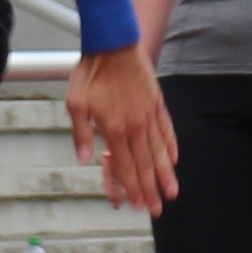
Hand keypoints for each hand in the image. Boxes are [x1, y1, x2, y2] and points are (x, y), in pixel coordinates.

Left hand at [72, 43, 177, 214]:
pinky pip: (166, 129)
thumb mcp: (76, 102)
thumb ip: (82, 133)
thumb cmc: (92, 71)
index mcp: (114, 128)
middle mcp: (135, 126)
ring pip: (160, 151)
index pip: (125, 166)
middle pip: (146, 164)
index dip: (132, 187)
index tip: (138, 204)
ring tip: (173, 192)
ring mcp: (149, 115)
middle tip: (157, 209)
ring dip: (166, 174)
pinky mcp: (157, 103)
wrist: (114, 43)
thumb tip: (85, 159)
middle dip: (151, 190)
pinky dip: (171, 145)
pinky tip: (175, 158)